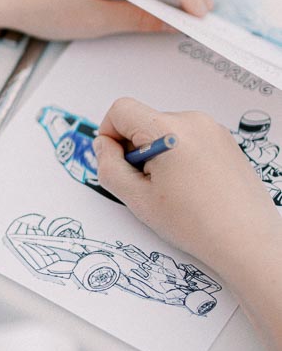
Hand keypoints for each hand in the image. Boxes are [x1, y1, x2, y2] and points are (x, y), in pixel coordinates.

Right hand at [94, 96, 280, 276]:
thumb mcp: (138, 199)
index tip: (116, 160)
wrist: (247, 241)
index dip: (109, 133)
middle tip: (148, 185)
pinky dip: (179, 155)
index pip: (121, 109)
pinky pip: (188, 138)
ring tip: (173, 189)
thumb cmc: (197, 224)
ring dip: (158, 153)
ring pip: (165, 131)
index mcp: (168, 131)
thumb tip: (103, 146)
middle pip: (143, 121)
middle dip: (136, 148)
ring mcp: (213, 129)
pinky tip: (190, 186)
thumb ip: (109, 167)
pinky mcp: (225, 140)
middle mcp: (193, 121)